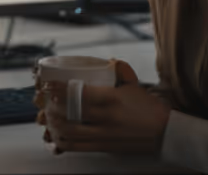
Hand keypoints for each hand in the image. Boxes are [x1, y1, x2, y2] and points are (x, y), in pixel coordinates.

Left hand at [38, 61, 169, 156]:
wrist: (165, 133)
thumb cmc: (148, 108)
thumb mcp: (135, 84)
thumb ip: (120, 69)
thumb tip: (107, 60)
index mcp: (111, 99)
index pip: (78, 93)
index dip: (58, 90)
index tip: (47, 85)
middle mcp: (105, 118)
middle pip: (68, 113)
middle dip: (50, 106)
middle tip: (43, 100)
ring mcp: (103, 135)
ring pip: (68, 132)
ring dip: (53, 124)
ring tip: (47, 116)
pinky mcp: (103, 147)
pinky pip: (76, 147)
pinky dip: (62, 141)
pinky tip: (56, 134)